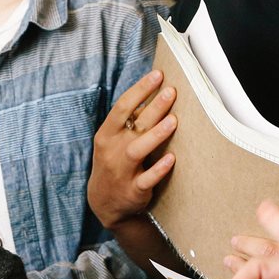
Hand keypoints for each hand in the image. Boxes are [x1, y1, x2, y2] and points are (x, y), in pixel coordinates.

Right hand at [88, 70, 177, 228]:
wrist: (104, 203)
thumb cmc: (114, 164)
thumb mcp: (113, 141)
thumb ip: (129, 121)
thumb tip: (153, 95)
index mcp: (107, 135)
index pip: (122, 107)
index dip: (140, 89)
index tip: (158, 75)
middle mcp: (112, 151)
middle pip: (133, 125)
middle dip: (153, 107)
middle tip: (171, 91)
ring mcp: (122, 171)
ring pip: (138, 150)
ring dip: (156, 135)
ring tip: (174, 120)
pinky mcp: (133, 190)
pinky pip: (146, 179)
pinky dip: (158, 169)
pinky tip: (172, 158)